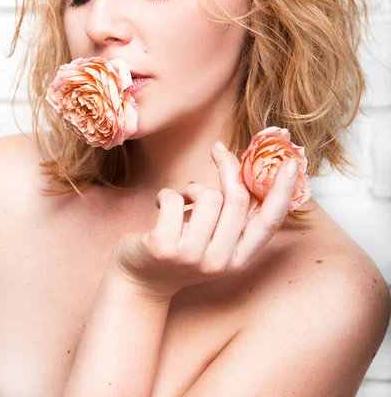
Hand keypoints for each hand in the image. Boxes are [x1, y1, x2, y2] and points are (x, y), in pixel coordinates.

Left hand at [112, 143, 298, 301]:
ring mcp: (192, 257)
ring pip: (207, 196)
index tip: (292, 163)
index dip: (283, 191)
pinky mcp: (164, 248)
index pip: (269, 223)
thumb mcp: (213, 238)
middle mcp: (220, 262)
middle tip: (217, 149)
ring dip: (191, 189)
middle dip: (228, 167)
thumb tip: (244, 169)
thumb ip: (231, 214)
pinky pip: (174, 199)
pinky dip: (167, 194)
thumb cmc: (180, 248)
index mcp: (238, 258)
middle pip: (237, 200)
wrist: (139, 280)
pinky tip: (161, 206)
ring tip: (180, 201)